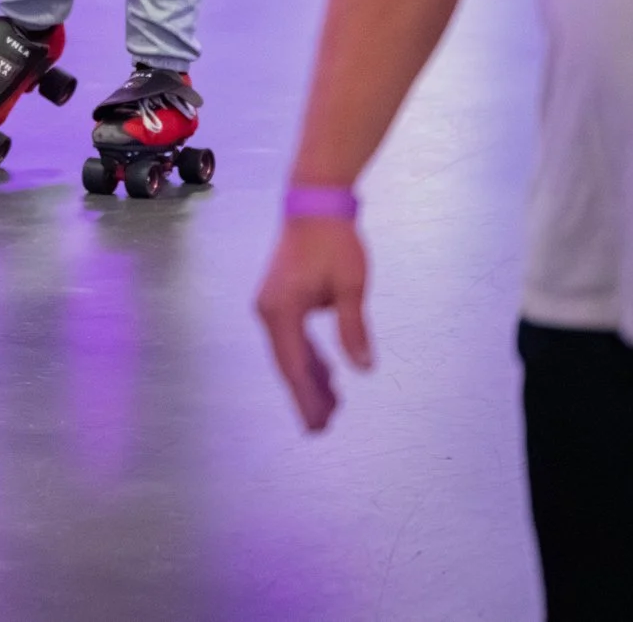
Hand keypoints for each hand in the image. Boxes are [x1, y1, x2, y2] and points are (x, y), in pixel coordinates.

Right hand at [254, 216, 374, 432]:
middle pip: (287, 364)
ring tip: (332, 406)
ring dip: (309, 378)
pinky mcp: (280, 299)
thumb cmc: (335, 243)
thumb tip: (363, 367)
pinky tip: (326, 372)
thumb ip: (353, 328)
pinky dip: (308, 358)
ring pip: (290, 353)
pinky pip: (292, 339)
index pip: (293, 365)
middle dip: (306, 395)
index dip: (306, 397)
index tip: (317, 425)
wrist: (315, 204)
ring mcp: (272, 305)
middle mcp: (269, 311)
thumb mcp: (351, 286)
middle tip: (322, 428)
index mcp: (282, 311)